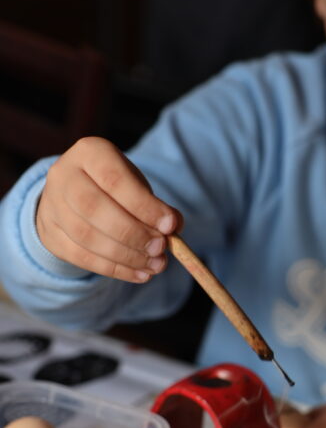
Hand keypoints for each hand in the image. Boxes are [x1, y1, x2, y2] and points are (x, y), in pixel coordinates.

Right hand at [36, 137, 181, 282]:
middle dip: (133, 233)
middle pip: (94, 208)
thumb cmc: (114, 187)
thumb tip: (173, 228)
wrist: (74, 195)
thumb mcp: (136, 184)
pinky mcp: (50, 235)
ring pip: (86, 236)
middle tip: (160, 248)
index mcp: (89, 153)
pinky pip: (81, 257)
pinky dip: (114, 269)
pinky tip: (140, 274)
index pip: (115, 180)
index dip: (144, 206)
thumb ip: (154, 205)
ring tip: (155, 265)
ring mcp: (51, 206)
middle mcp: (63, 176)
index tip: (170, 226)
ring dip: (126, 255)